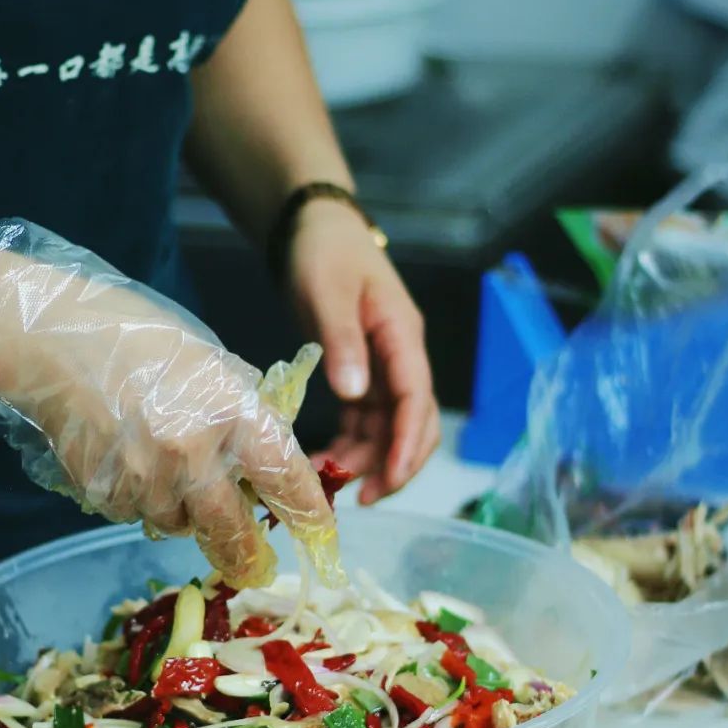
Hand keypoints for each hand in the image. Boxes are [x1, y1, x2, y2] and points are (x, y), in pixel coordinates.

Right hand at [0, 221, 332, 586]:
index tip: (321, 534)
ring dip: (184, 513)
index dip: (309, 514)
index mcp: (232, 413)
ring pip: (179, 525)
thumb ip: (242, 411)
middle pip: (233, 531)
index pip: (286, 478)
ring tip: (163, 466)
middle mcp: (194, 455)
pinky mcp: (105, 496)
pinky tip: (126, 458)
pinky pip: (136, 515)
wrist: (48, 340)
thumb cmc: (134, 337)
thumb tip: (265, 459)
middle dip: (249, 556)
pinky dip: (140, 500)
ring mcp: (146, 481)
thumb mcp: (209, 363)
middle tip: (258, 568)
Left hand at [286, 200, 439, 504]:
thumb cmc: (323, 251)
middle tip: (362, 499)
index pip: (416, 398)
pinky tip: (323, 464)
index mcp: (401, 335)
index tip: (391, 478)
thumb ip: (342, 342)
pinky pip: (364, 422)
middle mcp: (399, 357)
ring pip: (388, 429)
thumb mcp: (327, 292)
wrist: (311, 228)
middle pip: (414, 422)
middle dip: (396, 464)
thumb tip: (354, 393)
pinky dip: (349, 446)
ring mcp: (382, 369)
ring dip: (367, 460)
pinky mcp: (361, 375)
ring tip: (330, 486)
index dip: (408, 443)